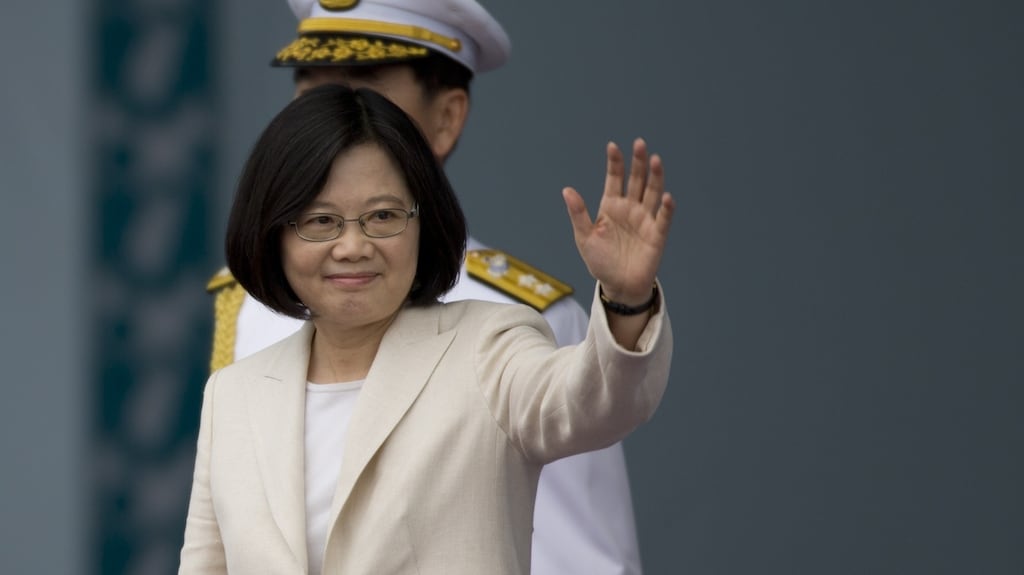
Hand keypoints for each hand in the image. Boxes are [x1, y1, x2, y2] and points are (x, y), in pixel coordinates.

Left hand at [562, 138, 674, 305]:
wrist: (618, 285)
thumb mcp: (584, 237)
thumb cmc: (600, 261)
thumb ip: (578, 214)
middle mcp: (630, 208)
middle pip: (636, 180)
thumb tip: (567, 190)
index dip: (614, 163)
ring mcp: (644, 220)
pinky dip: (665, 208)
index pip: (614, 179)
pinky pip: (663, 219)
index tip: (612, 146)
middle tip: (639, 144)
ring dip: (655, 177)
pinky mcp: (656, 235)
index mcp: (611, 206)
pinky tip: (665, 197)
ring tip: (655, 160)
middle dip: (638, 162)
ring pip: (651, 193)